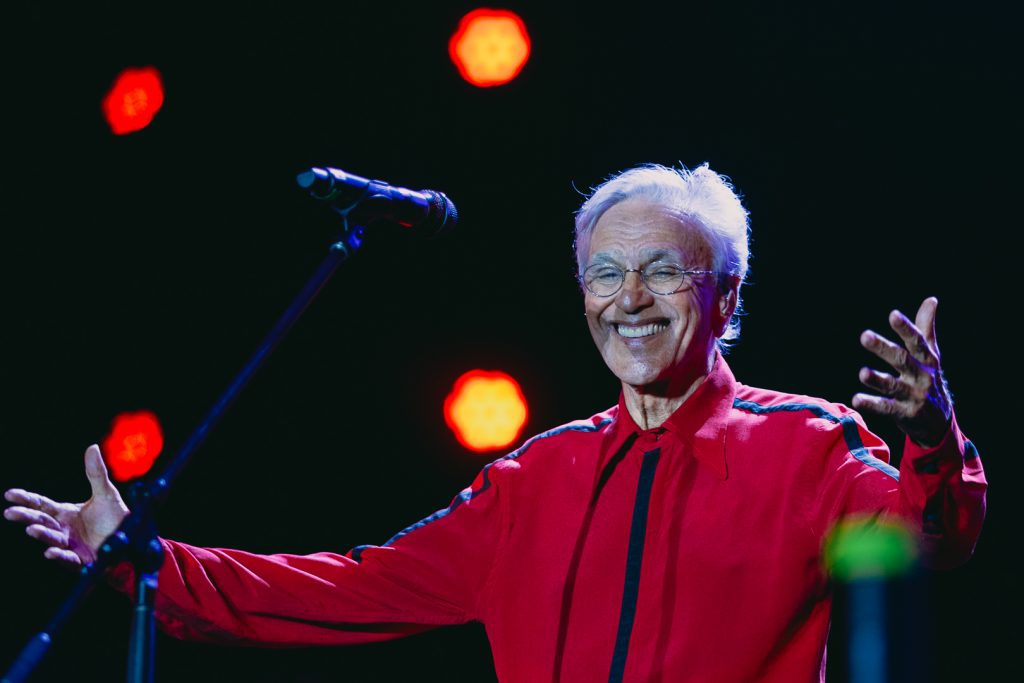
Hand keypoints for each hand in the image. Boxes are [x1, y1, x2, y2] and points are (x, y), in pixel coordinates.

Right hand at [4, 444, 129, 566]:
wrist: (131, 537)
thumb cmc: (114, 516)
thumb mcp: (105, 493)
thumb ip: (96, 473)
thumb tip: (92, 446)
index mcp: (64, 513)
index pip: (41, 505)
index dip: (26, 499)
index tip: (10, 494)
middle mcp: (63, 529)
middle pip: (41, 521)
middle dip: (25, 517)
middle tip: (9, 512)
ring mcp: (70, 544)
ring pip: (51, 538)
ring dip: (41, 534)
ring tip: (31, 529)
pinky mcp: (80, 559)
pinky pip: (67, 558)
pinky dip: (58, 555)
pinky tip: (49, 552)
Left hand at [853, 296, 952, 446]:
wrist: (940, 421)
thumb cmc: (928, 379)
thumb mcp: (930, 355)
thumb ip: (926, 329)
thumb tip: (931, 299)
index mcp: (927, 360)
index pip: (917, 341)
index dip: (906, 328)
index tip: (893, 315)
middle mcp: (922, 376)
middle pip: (901, 360)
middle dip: (884, 348)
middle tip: (865, 335)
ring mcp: (915, 395)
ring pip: (894, 385)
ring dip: (877, 379)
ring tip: (862, 373)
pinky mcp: (906, 413)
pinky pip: (887, 408)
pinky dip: (872, 404)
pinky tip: (856, 399)